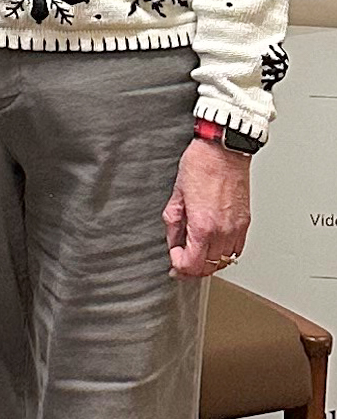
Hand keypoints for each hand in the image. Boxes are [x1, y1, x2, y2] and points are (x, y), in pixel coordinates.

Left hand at [162, 138, 251, 278]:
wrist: (224, 150)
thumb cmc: (200, 166)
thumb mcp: (176, 197)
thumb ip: (174, 225)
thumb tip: (174, 242)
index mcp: (203, 226)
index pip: (192, 265)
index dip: (179, 267)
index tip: (173, 260)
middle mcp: (223, 230)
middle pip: (209, 267)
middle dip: (192, 268)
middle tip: (181, 262)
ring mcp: (237, 227)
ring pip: (225, 261)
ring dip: (209, 262)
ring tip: (197, 255)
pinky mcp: (245, 221)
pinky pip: (237, 248)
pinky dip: (225, 253)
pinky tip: (214, 246)